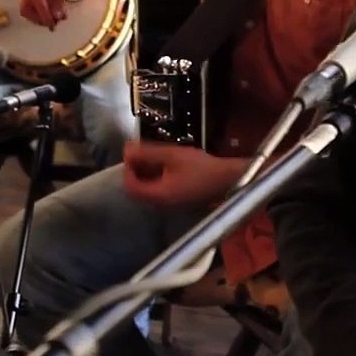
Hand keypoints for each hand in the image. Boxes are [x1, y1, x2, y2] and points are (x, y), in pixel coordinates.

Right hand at [19, 0, 83, 28]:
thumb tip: (56, 17)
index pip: (36, 0)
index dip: (44, 14)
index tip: (53, 24)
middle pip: (26, 8)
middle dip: (39, 18)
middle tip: (56, 23)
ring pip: (29, 9)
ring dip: (42, 16)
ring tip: (59, 18)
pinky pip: (35, 5)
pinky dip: (44, 11)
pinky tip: (58, 13)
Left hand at [121, 140, 245, 209]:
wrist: (229, 180)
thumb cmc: (202, 167)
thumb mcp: (172, 156)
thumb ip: (147, 153)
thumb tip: (126, 150)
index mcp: (158, 195)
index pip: (130, 186)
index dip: (127, 169)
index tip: (133, 153)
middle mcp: (162, 204)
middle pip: (138, 190)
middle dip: (136, 170)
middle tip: (141, 152)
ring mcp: (171, 204)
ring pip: (150, 190)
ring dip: (147, 173)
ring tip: (154, 155)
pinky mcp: (180, 201)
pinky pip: (160, 190)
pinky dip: (158, 177)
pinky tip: (167, 164)